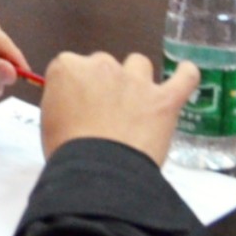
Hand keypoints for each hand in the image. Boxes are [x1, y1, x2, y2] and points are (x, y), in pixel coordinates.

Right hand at [39, 51, 198, 167]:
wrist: (98, 171)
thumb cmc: (67, 151)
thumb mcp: (49, 121)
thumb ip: (62, 102)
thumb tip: (75, 106)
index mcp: (68, 68)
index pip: (71, 66)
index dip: (76, 87)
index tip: (77, 105)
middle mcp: (102, 65)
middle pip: (103, 64)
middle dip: (104, 83)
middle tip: (104, 112)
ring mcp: (136, 80)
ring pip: (138, 64)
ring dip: (137, 78)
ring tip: (136, 102)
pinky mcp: (164, 99)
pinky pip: (184, 78)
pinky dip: (186, 75)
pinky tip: (185, 74)